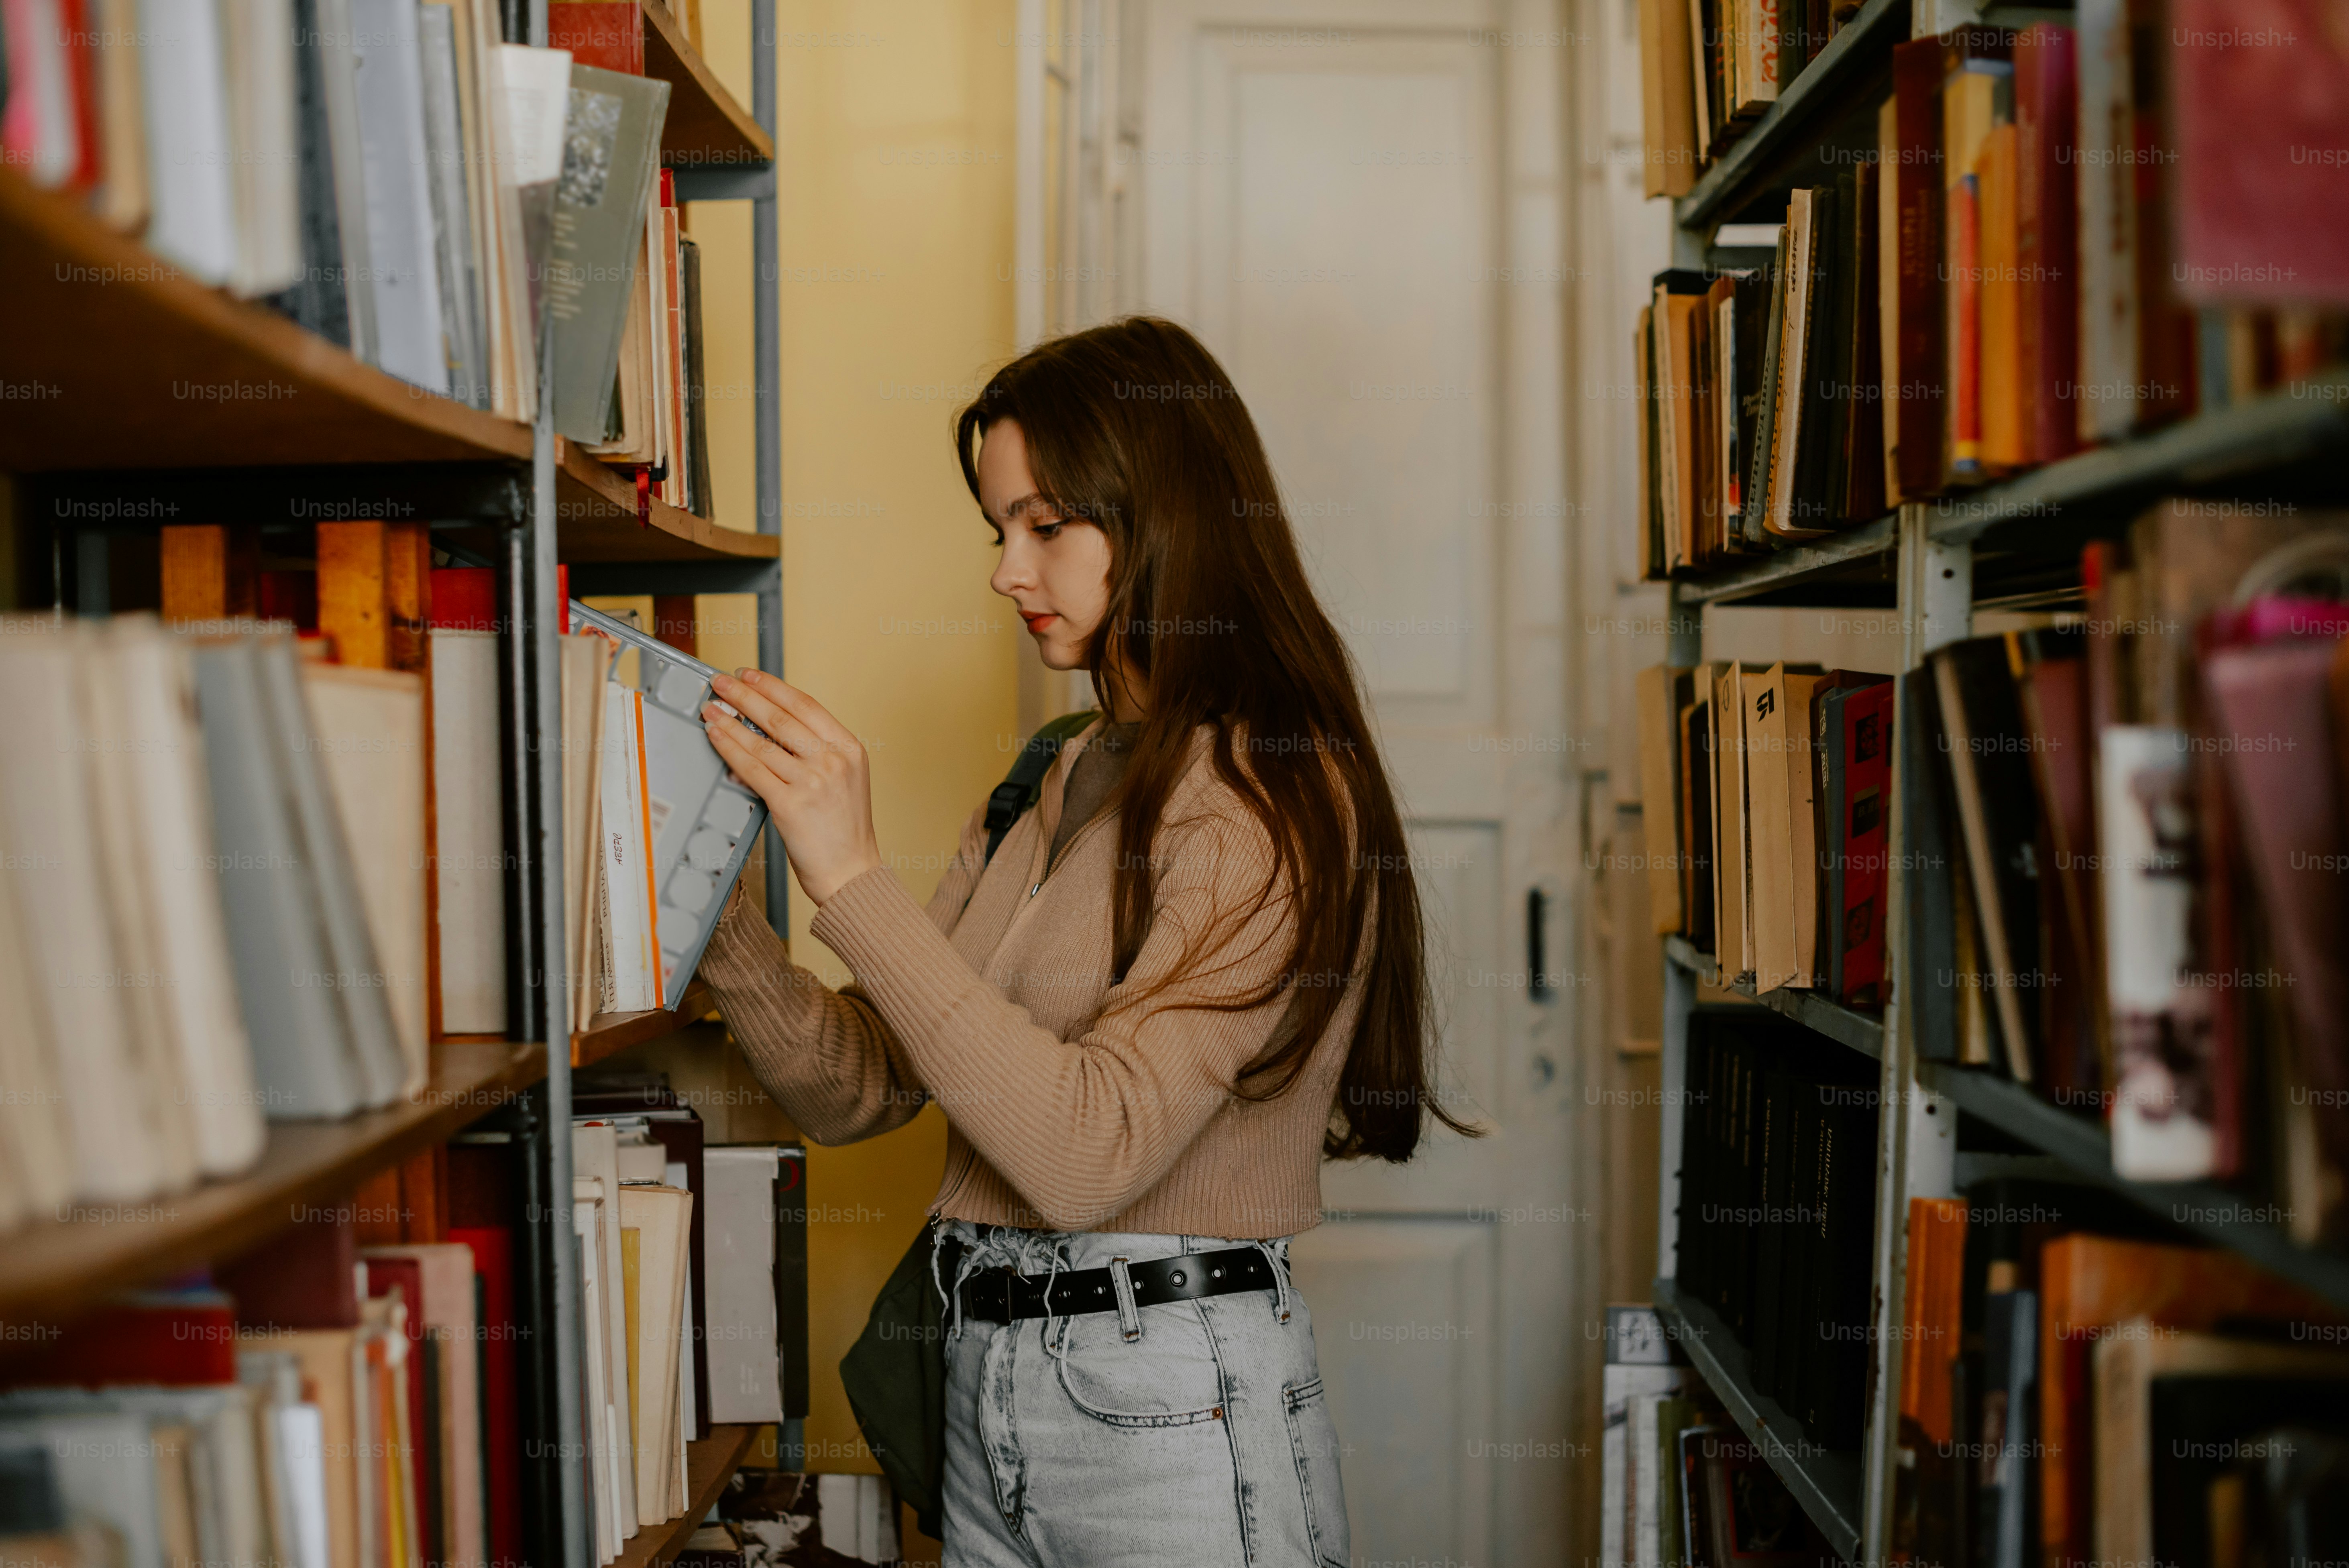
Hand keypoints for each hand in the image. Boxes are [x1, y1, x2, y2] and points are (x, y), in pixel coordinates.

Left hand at [702, 670, 882, 905]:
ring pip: (761, 742)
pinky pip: (751, 769)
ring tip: (710, 709)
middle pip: (780, 717)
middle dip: (744, 695)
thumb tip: (772, 728)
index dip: (773, 686)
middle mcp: (833, 761)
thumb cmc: (845, 830)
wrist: (852, 873)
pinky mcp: (790, 804)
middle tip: (721, 682)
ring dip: (730, 720)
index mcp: (849, 748)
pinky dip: (729, 749)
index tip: (750, 676)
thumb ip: (818, 752)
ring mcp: (812, 782)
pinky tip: (717, 737)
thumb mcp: (845, 779)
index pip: (805, 705)